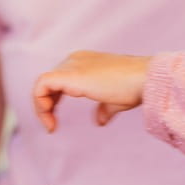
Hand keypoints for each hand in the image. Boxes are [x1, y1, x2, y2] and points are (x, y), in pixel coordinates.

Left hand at [33, 51, 150, 131]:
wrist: (143, 78)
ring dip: (42, 107)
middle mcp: (76, 60)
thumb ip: (104, 108)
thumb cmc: (135, 86)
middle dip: (47, 105)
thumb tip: (99, 120)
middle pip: (50, 82)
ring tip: (50, 125)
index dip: (55, 100)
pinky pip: (42, 86)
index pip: (60, 79)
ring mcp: (72, 65)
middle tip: (52, 125)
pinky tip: (50, 120)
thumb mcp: (116, 99)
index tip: (57, 119)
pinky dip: (40, 104)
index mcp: (86, 62)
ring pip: (43, 84)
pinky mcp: (69, 75)